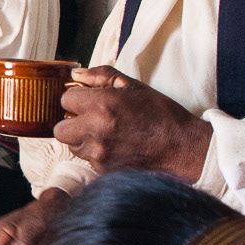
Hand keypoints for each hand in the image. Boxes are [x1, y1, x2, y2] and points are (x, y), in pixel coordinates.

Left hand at [55, 65, 211, 182]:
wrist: (183, 148)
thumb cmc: (161, 114)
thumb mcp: (133, 86)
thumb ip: (101, 76)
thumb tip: (75, 73)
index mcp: (101, 105)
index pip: (65, 100)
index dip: (77, 98)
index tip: (89, 100)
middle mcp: (96, 130)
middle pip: (60, 128)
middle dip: (72, 122)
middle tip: (90, 118)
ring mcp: (99, 154)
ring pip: (72, 146)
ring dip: (83, 139)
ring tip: (106, 133)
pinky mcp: (104, 170)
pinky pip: (87, 160)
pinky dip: (96, 153)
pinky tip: (116, 146)